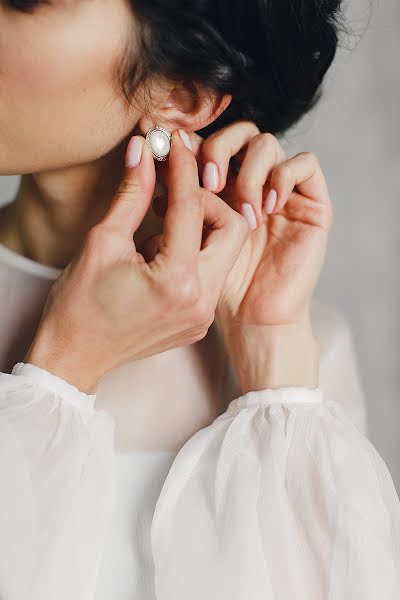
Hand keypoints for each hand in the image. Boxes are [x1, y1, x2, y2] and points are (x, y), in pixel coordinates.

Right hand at [25, 130, 248, 392]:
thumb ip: (133, 195)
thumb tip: (145, 153)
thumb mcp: (103, 242)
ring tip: (162, 222)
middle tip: (176, 189)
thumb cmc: (79, 305)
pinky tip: (163, 250)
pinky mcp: (200, 321)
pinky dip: (196, 252)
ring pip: (226, 251)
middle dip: (209, 200)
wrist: (75, 356)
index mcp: (177, 281)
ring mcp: (204, 315)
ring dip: (202, 227)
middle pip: (234, 227)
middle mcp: (201, 301)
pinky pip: (212, 274)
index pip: (192, 207)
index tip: (175, 143)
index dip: (182, 167)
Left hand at [152, 124, 332, 328]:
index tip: (166, 146)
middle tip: (207, 182)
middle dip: (220, 149)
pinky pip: (306, 166)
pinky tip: (267, 207)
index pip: (209, 143)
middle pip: (241, 133)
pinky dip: (284, 177)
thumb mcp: (187, 239)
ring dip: (249, 172)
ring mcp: (284, 192)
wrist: (253, 321)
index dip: (191, 141)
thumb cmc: (220, 283)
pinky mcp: (314, 206)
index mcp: (224, 187)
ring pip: (269, 145)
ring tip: (241, 210)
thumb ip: (173, 203)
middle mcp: (254, 183)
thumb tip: (151, 163)